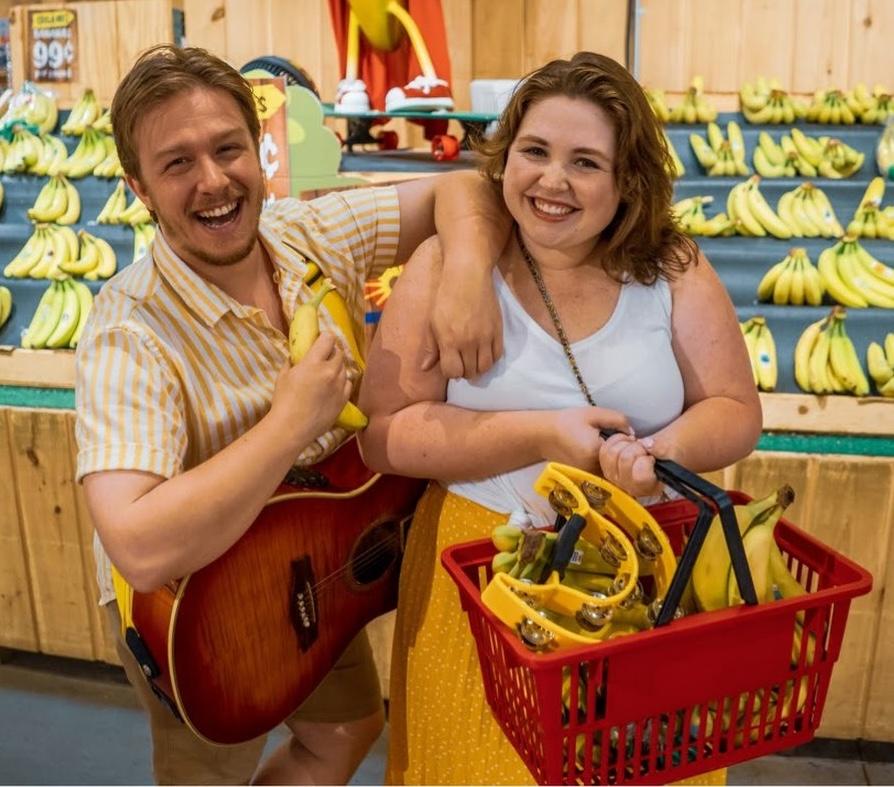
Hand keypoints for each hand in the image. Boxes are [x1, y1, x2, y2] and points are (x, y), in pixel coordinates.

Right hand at [270, 333, 350, 445]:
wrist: (292, 427)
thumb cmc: (284, 400)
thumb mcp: (283, 376)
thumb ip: (291, 362)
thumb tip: (295, 357)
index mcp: (313, 362)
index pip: (328, 339)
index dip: (325, 338)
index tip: (321, 340)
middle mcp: (330, 371)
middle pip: (338, 353)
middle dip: (331, 352)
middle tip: (323, 357)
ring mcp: (339, 386)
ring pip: (344, 368)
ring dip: (337, 367)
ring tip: (327, 373)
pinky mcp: (343, 399)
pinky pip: (348, 383)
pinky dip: (342, 381)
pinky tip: (334, 385)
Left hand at [421, 264, 502, 378]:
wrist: (468, 275)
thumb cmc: (445, 297)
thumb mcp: (432, 322)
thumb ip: (431, 347)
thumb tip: (425, 368)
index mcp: (449, 341)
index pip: (452, 372)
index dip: (450, 372)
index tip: (449, 364)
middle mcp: (468, 342)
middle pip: (470, 372)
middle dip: (463, 372)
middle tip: (461, 363)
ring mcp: (485, 337)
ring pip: (485, 367)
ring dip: (478, 369)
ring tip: (473, 361)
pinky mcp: (498, 330)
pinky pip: (498, 355)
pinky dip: (491, 360)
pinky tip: (484, 354)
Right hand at [544, 407, 631, 471]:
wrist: (544, 435)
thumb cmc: (568, 422)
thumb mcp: (593, 414)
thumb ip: (617, 419)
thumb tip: (633, 433)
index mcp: (596, 452)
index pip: (625, 450)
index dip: (627, 441)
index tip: (624, 433)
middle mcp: (594, 468)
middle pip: (621, 463)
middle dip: (624, 452)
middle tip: (620, 440)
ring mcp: (590, 476)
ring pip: (614, 471)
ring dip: (617, 461)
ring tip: (612, 446)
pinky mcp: (586, 478)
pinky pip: (605, 474)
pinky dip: (608, 465)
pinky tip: (603, 454)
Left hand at [597, 432, 665, 497]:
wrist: (657, 453)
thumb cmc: (666, 454)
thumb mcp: (671, 451)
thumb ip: (662, 448)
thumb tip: (647, 445)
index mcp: (650, 487)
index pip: (640, 476)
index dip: (646, 460)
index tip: (652, 457)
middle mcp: (630, 487)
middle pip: (625, 459)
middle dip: (637, 448)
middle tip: (644, 450)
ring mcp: (616, 478)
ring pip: (613, 453)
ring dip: (626, 443)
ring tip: (636, 446)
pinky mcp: (606, 468)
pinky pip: (604, 449)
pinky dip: (616, 440)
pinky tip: (627, 443)